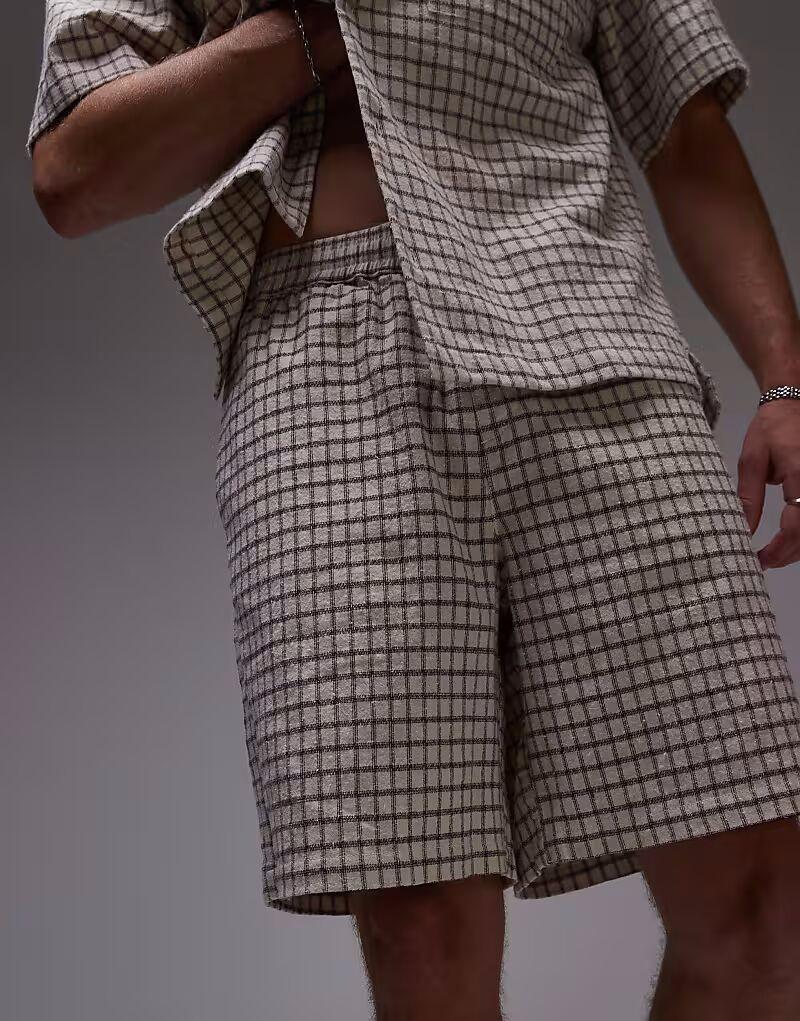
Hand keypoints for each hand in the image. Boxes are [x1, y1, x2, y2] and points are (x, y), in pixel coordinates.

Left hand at [737, 399, 799, 568]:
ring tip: (776, 555)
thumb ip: (749, 498)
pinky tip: (791, 539)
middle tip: (767, 562)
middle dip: (790, 553)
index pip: (797, 524)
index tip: (761, 560)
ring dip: (799, 547)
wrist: (793, 404)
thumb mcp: (751, 462)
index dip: (781, 549)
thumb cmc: (770, 430)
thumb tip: (744, 531)